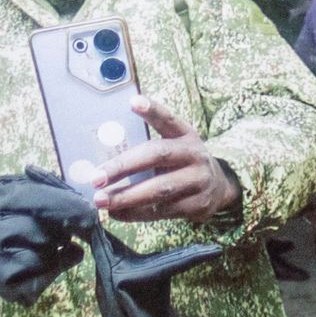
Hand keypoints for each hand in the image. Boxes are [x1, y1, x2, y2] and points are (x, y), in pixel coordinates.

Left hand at [87, 101, 236, 223]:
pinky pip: (162, 211)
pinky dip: (136, 213)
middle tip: (96, 178)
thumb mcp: (174, 147)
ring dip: (127, 196)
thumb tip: (100, 166)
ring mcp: (198, 180)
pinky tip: (117, 213)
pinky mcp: (197, 204)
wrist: (219, 187)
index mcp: (185, 135)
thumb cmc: (182, 164)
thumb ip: (147, 149)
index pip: (168, 119)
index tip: (133, 102)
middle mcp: (194, 154)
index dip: (152, 110)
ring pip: (160, 189)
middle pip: (158, 156)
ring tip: (101, 201)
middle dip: (124, 167)